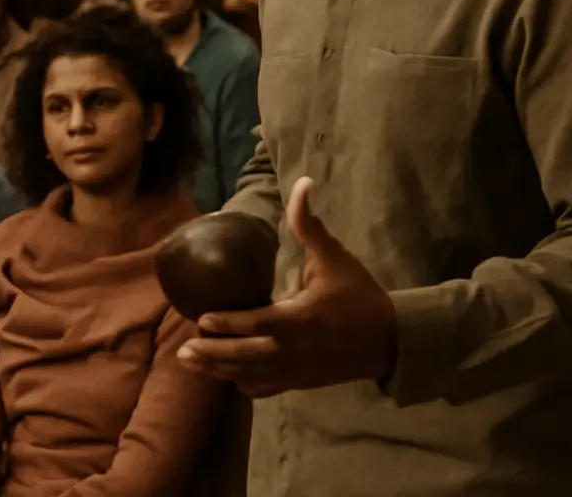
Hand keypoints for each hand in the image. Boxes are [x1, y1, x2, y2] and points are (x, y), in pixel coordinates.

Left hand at [177, 176, 397, 397]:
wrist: (389, 339)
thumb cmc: (357, 294)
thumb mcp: (334, 257)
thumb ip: (309, 224)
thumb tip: (302, 183)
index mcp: (298, 319)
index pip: (256, 324)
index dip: (228, 324)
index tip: (201, 319)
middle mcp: (292, 350)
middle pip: (244, 357)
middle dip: (212, 355)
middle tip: (182, 350)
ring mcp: (295, 371)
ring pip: (250, 376)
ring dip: (219, 372)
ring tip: (189, 364)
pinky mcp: (301, 382)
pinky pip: (267, 389)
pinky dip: (245, 384)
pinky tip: (229, 379)